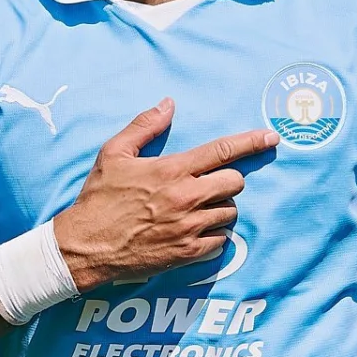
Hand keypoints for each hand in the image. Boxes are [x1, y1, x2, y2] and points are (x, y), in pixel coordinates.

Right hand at [54, 98, 277, 291]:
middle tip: (209, 184)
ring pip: (230, 213)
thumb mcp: (113, 153)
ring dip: (220, 208)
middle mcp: (186, 198)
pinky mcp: (188, 253)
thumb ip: (144, 126)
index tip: (271, 137)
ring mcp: (189, 228)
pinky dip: (214, 235)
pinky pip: (221, 241)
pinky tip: (194, 231)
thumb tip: (168, 103)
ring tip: (196, 209)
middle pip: (235, 183)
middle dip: (228, 180)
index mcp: (171, 170)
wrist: (85, 247)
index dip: (251, 142)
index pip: (222, 152)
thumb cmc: (98, 198)